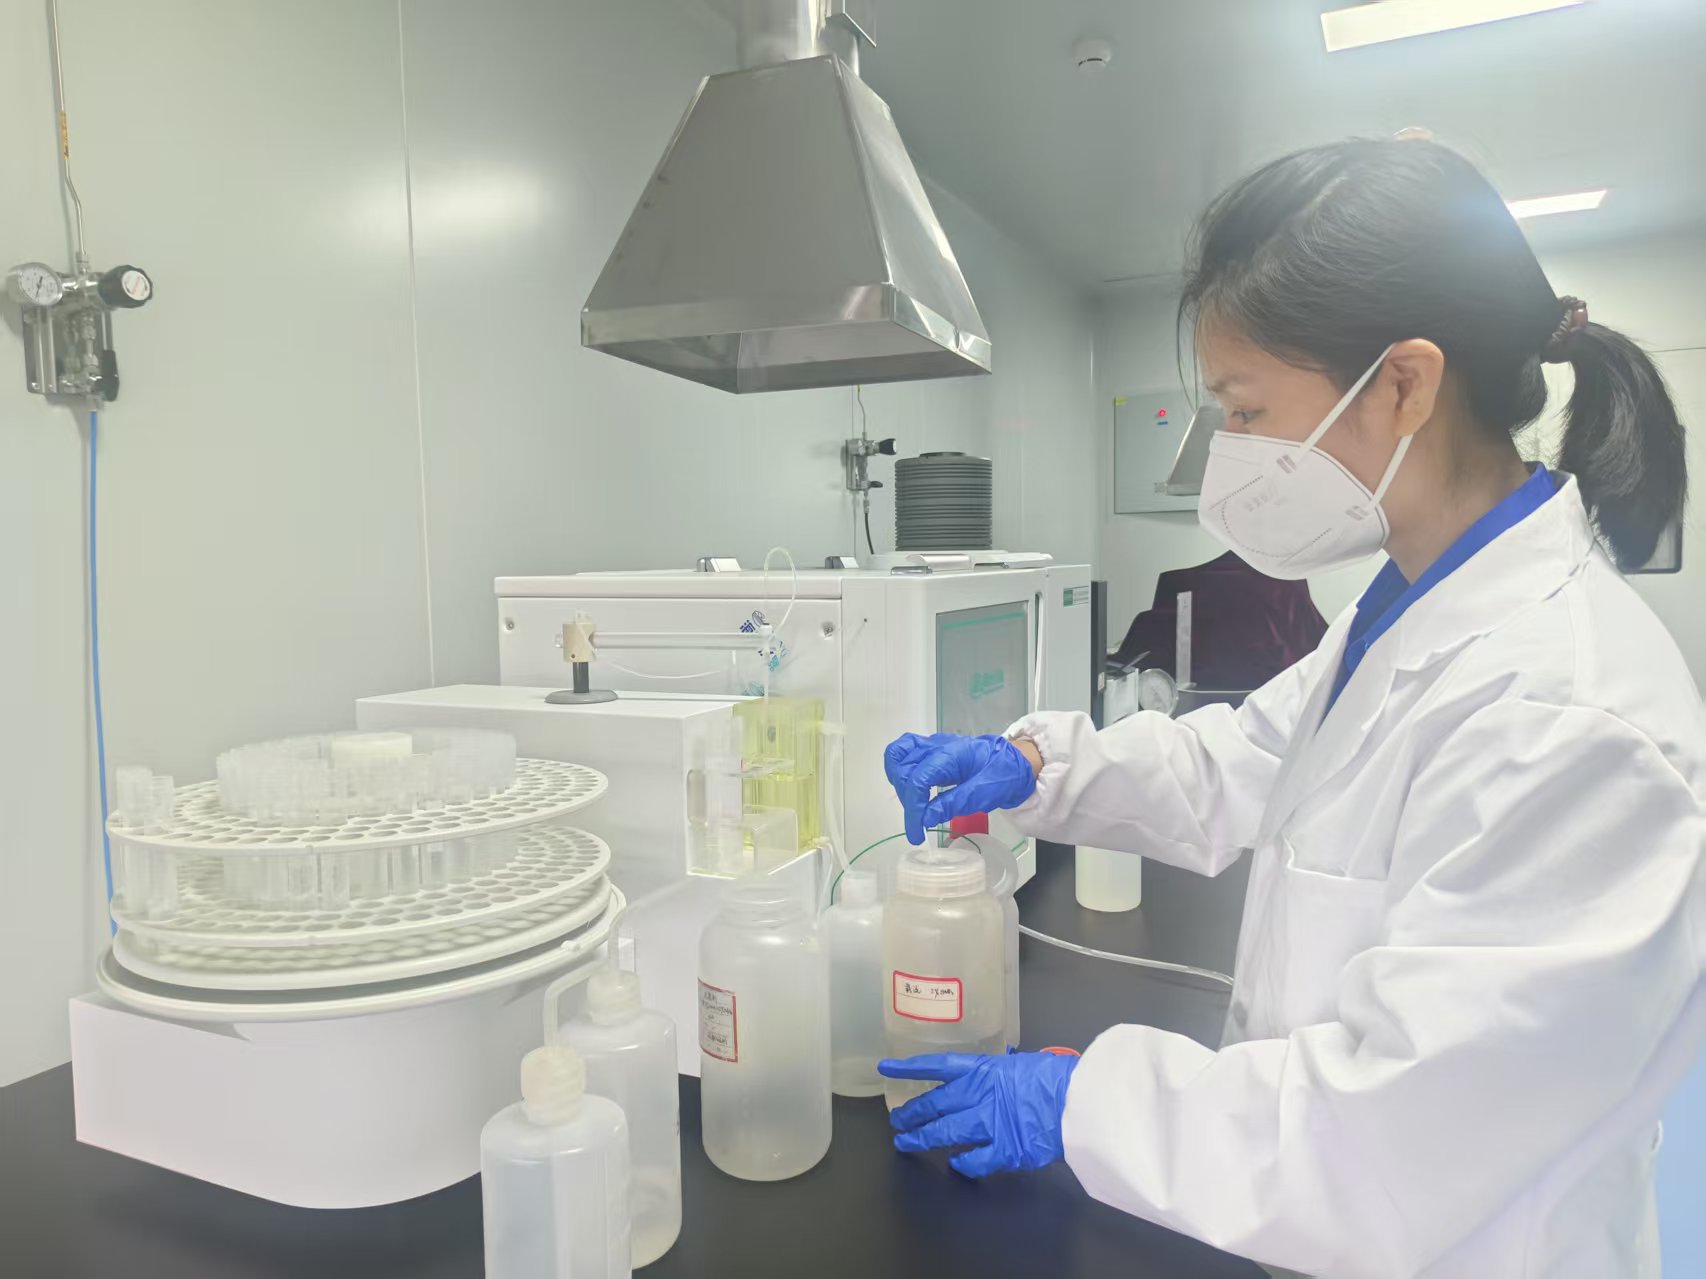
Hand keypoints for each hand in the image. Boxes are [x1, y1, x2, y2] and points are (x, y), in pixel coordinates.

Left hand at [880, 1050, 1077, 1177]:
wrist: (1079, 1102)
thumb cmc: (1055, 1077)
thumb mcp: (1021, 1065)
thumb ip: (998, 1075)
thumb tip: (990, 1077)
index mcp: (983, 1070)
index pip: (936, 1066)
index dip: (908, 1068)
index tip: (885, 1068)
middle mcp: (977, 1096)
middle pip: (933, 1105)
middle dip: (911, 1114)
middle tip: (896, 1121)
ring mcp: (986, 1125)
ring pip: (944, 1133)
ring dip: (922, 1139)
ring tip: (906, 1143)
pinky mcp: (1002, 1151)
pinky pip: (974, 1160)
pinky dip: (963, 1163)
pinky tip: (955, 1164)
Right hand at [883, 733, 1038, 845]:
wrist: (1017, 761)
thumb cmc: (1004, 775)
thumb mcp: (983, 794)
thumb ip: (952, 804)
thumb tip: (924, 818)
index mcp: (951, 754)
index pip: (918, 780)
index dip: (914, 809)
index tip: (916, 832)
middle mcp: (937, 745)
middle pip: (904, 770)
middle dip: (908, 801)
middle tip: (919, 824)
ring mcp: (933, 744)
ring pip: (898, 755)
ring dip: (900, 784)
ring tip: (914, 806)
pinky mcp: (933, 749)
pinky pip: (906, 752)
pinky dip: (900, 770)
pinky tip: (908, 788)